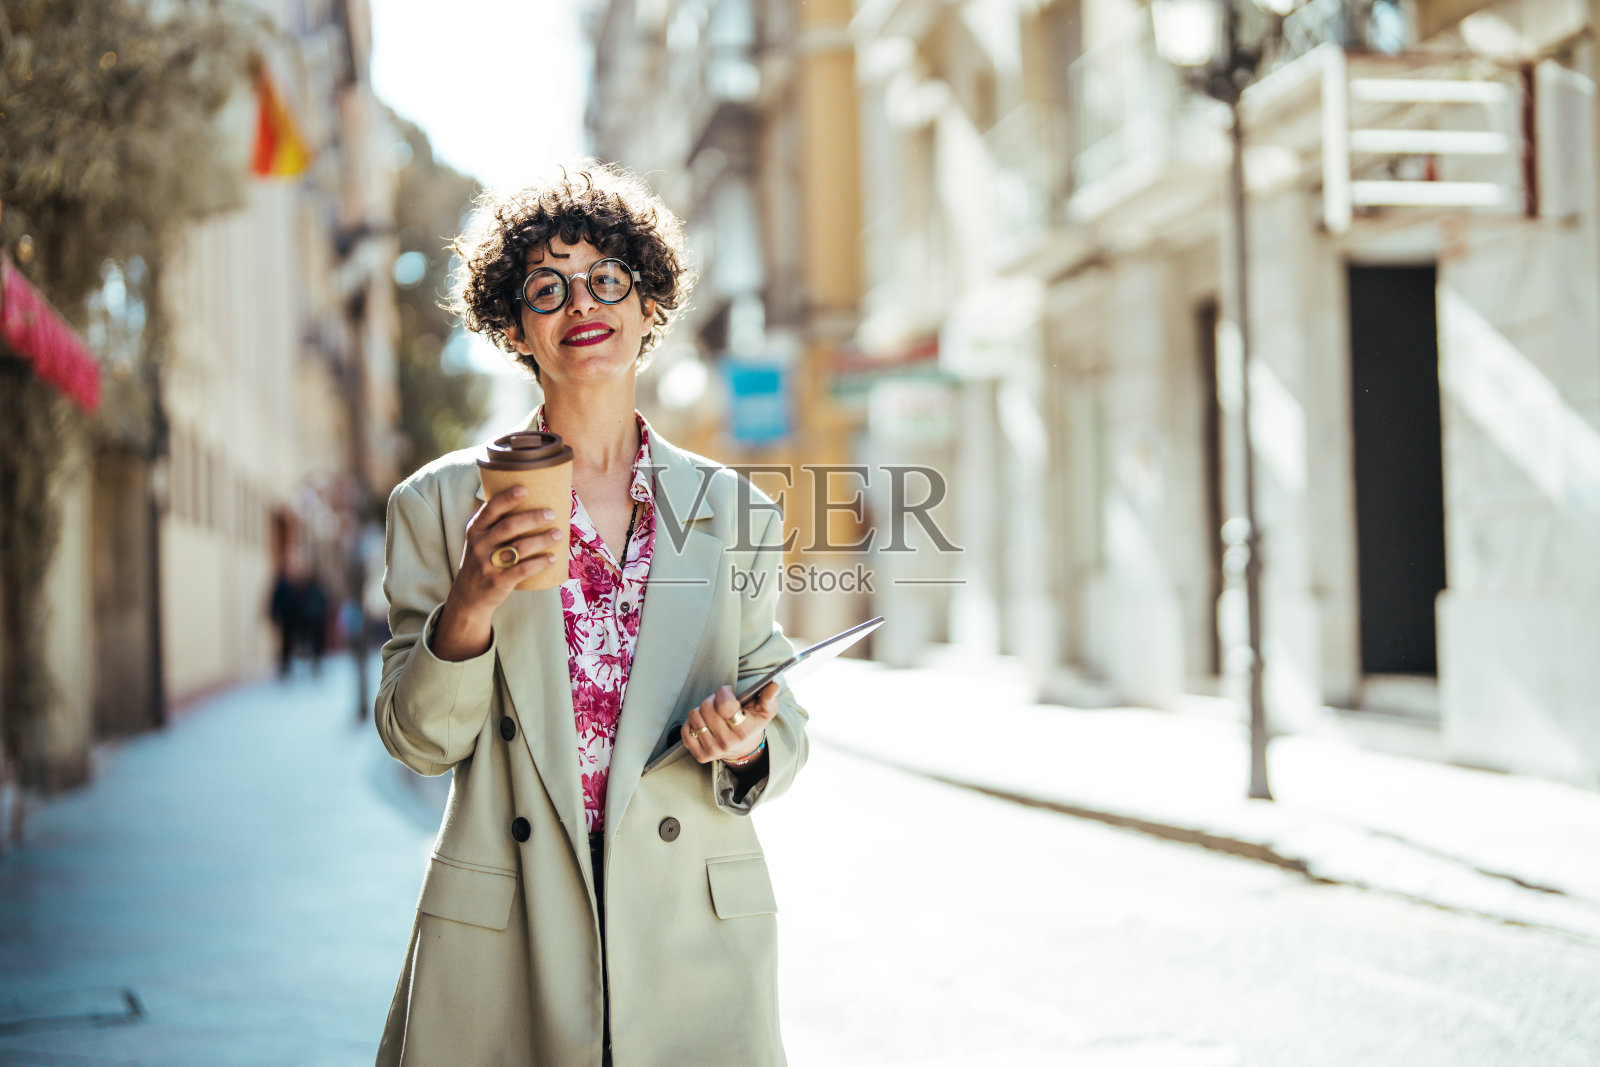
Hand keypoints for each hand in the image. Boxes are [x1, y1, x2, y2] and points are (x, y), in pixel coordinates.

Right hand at [432, 486, 563, 660]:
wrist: (469, 596)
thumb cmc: (481, 561)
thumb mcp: (479, 540)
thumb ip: (495, 523)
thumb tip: (528, 500)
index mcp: (475, 530)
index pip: (491, 509)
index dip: (507, 498)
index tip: (525, 489)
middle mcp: (479, 545)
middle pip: (509, 527)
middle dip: (533, 518)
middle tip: (551, 514)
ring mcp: (488, 564)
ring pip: (519, 548)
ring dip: (542, 539)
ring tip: (558, 534)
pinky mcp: (498, 581)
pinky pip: (523, 569)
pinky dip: (540, 563)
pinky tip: (553, 558)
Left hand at [682, 682, 777, 764]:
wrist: (743, 749)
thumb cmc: (752, 724)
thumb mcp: (765, 711)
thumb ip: (769, 697)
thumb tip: (774, 684)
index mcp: (744, 730)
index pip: (724, 704)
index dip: (723, 692)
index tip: (727, 692)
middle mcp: (728, 742)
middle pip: (706, 707)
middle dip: (712, 699)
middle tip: (719, 703)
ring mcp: (713, 750)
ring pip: (694, 716)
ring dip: (701, 710)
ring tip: (712, 714)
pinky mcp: (701, 755)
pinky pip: (685, 730)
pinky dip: (691, 723)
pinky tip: (703, 723)